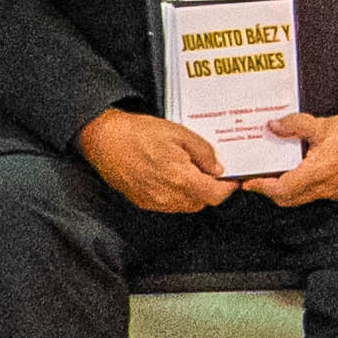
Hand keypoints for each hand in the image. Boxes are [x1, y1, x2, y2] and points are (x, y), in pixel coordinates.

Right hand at [83, 108, 237, 214]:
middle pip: (202, 202)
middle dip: (211, 188)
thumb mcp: (179, 133)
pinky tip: (172, 175)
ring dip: (194, 192)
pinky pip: (170, 204)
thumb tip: (218, 168)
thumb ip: (203, 152)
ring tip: (190, 169)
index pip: (216, 195)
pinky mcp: (144, 202)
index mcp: (181, 179)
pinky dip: (177, 194)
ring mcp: (155, 202)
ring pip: (186, 205)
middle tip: (211, 169)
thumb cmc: (139, 134)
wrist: (105, 141)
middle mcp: (169, 197)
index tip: (233, 178)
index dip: (228, 188)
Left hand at [258, 107, 337, 205]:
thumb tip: (273, 126)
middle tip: (257, 178)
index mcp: (320, 171)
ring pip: (302, 198)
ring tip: (275, 172)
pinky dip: (301, 186)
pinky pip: (315, 193)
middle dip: (269, 191)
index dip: (262, 187)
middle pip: (289, 199)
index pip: (282, 189)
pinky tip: (299, 169)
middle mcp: (327, 187)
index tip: (248, 181)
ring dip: (285, 189)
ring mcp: (336, 190)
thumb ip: (295, 126)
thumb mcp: (324, 124)